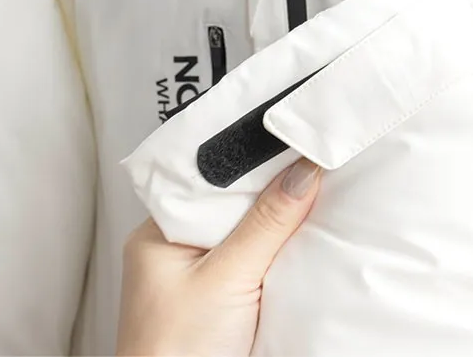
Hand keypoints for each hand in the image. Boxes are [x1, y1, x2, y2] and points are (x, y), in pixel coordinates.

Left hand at [116, 158, 320, 355]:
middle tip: (311, 164)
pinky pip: (255, 259)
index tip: (291, 138)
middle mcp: (177, 249)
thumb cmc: (176, 352)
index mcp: (159, 233)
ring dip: (277, 223)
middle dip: (269, 190)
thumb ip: (266, 224)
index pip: (208, 178)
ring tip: (313, 195)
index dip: (250, 160)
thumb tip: (302, 171)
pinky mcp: (224, 297)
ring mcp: (200, 275)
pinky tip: (301, 241)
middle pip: (231, 204)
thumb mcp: (226, 279)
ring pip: (246, 231)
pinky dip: (278, 251)